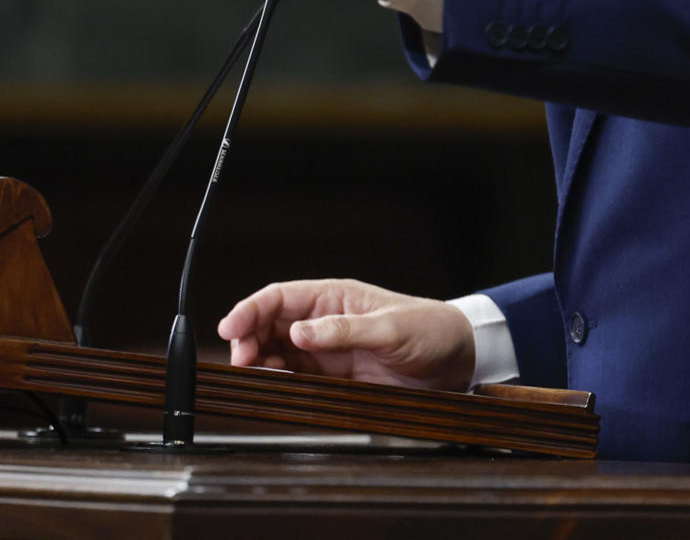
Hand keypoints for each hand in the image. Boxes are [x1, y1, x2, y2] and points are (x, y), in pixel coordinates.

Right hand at [216, 278, 475, 390]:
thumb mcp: (389, 329)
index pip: (279, 298)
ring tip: (256, 377)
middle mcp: (324, 323)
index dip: (250, 310)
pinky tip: (276, 390)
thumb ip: (343, 331)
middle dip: (248, 340)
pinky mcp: (334, 378)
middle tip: (242, 362)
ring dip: (261, 364)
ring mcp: (327, 351)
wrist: (459, 360)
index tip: (230, 328)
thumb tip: (298, 332)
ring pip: (277, 354)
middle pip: (270, 327)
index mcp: (333, 298)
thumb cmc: (429, 330)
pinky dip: (280, 384)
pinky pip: (297, 379)